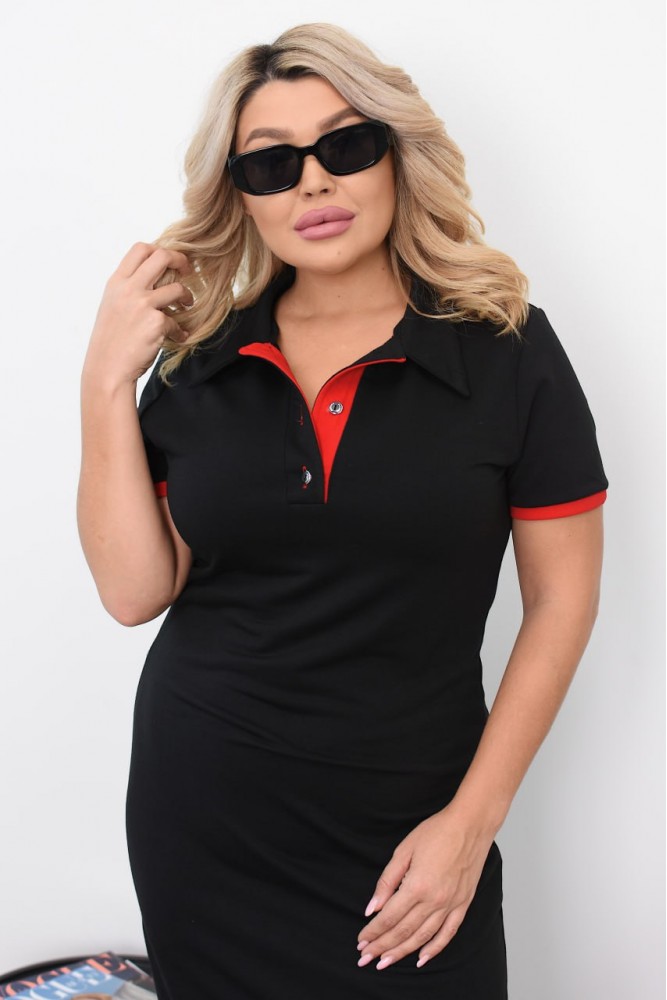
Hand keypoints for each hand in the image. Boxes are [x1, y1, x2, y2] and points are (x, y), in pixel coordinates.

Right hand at [83, 242, 194, 387]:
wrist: (107, 368)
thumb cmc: (110, 341)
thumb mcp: (112, 305)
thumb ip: (129, 288)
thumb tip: (153, 275)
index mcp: (116, 282)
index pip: (140, 249)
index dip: (160, 250)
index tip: (170, 261)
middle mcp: (128, 289)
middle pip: (162, 256)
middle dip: (181, 260)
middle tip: (188, 271)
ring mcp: (142, 305)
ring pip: (177, 288)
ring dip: (187, 297)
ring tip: (186, 306)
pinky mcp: (156, 323)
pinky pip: (177, 321)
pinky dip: (179, 331)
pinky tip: (177, 337)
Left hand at [356, 804, 494, 970]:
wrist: (470, 825)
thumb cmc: (436, 832)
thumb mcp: (404, 850)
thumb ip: (387, 881)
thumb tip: (372, 907)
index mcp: (416, 886)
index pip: (389, 917)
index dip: (373, 932)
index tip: (361, 941)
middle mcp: (434, 901)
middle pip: (403, 931)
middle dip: (381, 947)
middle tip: (366, 958)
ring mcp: (450, 905)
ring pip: (422, 938)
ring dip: (402, 952)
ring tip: (385, 962)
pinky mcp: (463, 905)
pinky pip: (447, 934)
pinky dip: (434, 949)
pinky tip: (421, 958)